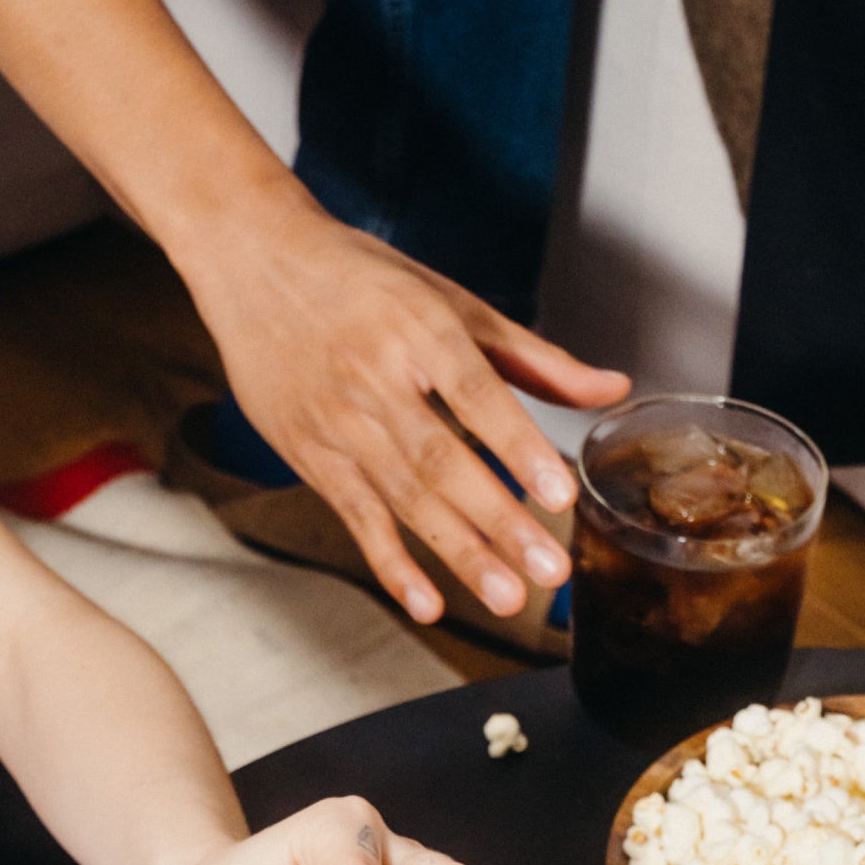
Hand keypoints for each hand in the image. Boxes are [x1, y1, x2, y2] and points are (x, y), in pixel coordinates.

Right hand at [181, 189, 629, 623]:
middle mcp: (375, 377)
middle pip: (443, 460)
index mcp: (419, 328)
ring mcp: (338, 422)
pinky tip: (427, 602)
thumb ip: (533, 356)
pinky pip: (357, 518)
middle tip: (547, 569)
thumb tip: (611, 389)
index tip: (558, 494)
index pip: (476, 395)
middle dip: (499, 521)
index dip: (518, 448)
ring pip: (404, 498)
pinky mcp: (310, 455)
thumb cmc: (360, 280)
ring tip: (506, 596)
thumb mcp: (449, 300)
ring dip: (458, 554)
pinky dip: (391, 564)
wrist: (253, 262)